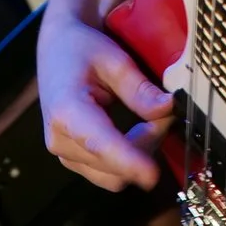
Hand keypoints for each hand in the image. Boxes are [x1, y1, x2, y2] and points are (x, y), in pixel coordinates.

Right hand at [35, 13, 172, 190]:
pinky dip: (128, 159)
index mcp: (66, 110)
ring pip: (112, 176)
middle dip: (146, 146)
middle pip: (113, 167)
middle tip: (164, 115)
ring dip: (139, 155)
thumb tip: (168, 109)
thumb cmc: (81, 49)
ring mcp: (64, 153)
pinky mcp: (72, 159)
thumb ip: (139, 88)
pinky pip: (107, 174)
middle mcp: (60, 139)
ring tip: (150, 122)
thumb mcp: (114, 59)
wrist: (56, 49)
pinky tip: (136, 133)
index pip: (100, 144)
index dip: (128, 162)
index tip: (152, 175)